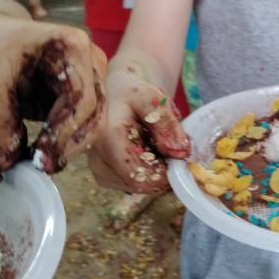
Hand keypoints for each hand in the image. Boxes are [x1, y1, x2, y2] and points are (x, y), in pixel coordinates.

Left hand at [0, 17, 106, 177]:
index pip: (81, 100)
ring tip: (39, 161)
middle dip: (69, 144)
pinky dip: (64, 140)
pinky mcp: (81, 92)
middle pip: (94, 114)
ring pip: (92, 123)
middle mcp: (91, 61)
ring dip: (68, 146)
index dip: (63, 134)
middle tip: (40, 167)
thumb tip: (8, 164)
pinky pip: (82, 124)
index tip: (40, 160)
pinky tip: (43, 150)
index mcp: (73, 48)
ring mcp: (89, 77)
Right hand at [89, 70, 189, 195]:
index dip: (169, 171)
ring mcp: (99, 172)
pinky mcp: (103, 177)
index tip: (180, 151)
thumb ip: (167, 124)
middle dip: (163, 167)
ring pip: (141, 185)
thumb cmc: (131, 94)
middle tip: (168, 141)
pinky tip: (143, 148)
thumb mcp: (152, 99)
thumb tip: (180, 152)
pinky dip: (146, 169)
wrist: (110, 95)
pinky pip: (134, 183)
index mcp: (109, 140)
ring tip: (153, 141)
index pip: (145, 177)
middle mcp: (98, 161)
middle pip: (144, 183)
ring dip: (155, 168)